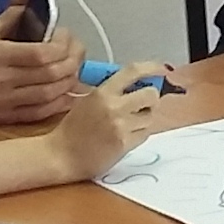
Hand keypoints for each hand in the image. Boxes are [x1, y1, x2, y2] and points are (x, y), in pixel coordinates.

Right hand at [50, 61, 168, 179]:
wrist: (62, 155)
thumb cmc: (73, 128)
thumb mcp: (88, 100)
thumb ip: (111, 91)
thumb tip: (138, 85)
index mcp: (103, 92)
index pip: (133, 71)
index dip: (151, 68)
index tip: (161, 70)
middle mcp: (114, 106)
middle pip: (151, 95)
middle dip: (151, 99)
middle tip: (143, 104)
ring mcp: (121, 126)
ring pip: (150, 116)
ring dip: (144, 119)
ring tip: (128, 124)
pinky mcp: (125, 144)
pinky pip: (145, 134)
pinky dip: (139, 134)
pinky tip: (125, 136)